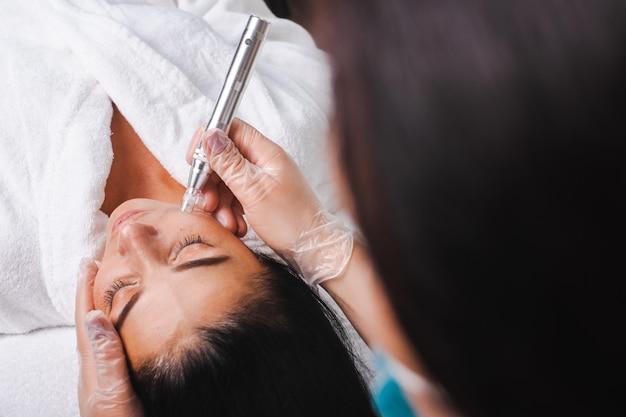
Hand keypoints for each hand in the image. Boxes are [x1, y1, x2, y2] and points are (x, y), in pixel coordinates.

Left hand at [75, 259, 143, 416]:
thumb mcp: (115, 395)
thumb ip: (107, 358)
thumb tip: (95, 317)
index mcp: (93, 367)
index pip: (86, 320)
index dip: (86, 291)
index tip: (88, 262)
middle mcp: (96, 369)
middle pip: (90, 322)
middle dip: (91, 293)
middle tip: (96, 265)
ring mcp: (106, 378)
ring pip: (101, 335)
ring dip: (103, 308)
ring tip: (109, 289)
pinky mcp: (119, 386)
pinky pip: (112, 348)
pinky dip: (116, 330)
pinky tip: (125, 331)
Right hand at [194, 119, 353, 284]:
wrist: (315, 250)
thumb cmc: (291, 220)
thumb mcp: (254, 190)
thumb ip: (229, 163)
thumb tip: (209, 134)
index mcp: (266, 152)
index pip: (230, 129)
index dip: (207, 143)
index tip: (195, 165)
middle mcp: (263, 162)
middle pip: (223, 158)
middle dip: (211, 182)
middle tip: (208, 204)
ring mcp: (262, 180)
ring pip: (226, 181)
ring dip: (220, 203)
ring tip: (228, 223)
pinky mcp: (260, 198)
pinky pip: (235, 198)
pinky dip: (231, 212)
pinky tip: (237, 228)